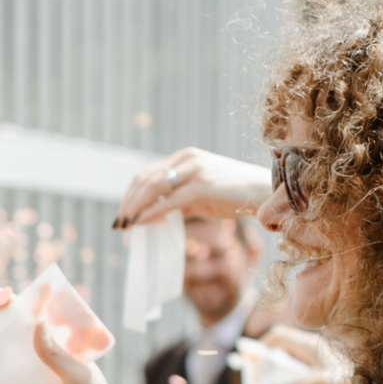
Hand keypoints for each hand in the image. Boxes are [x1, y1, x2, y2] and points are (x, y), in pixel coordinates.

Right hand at [0, 285, 152, 383]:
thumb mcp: (80, 378)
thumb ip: (57, 354)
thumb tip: (36, 324)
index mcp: (73, 347)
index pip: (52, 316)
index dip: (34, 299)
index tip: (18, 288)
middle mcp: (54, 358)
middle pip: (28, 330)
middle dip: (9, 313)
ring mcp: (39, 379)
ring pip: (13, 354)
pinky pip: (5, 382)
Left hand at [114, 146, 269, 228]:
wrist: (264, 192)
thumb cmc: (232, 195)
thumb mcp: (198, 196)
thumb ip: (174, 202)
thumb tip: (148, 217)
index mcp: (184, 158)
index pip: (146, 174)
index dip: (130, 195)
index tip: (121, 214)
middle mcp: (187, 159)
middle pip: (145, 179)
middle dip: (127, 203)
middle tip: (118, 224)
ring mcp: (195, 170)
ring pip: (153, 187)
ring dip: (134, 208)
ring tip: (125, 225)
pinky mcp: (203, 185)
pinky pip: (169, 200)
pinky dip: (150, 212)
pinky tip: (139, 223)